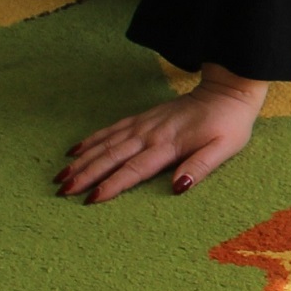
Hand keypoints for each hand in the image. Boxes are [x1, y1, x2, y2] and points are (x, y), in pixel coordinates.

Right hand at [57, 65, 267, 202]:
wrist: (227, 90)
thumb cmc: (229, 124)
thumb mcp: (225, 148)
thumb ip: (201, 166)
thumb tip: (178, 187)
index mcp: (169, 144)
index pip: (135, 169)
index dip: (113, 184)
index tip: (91, 199)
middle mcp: (151, 134)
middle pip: (113, 156)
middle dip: (86, 175)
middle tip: (62, 191)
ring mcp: (144, 124)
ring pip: (106, 143)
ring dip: (83, 160)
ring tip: (61, 175)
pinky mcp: (143, 118)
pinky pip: (112, 129)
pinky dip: (92, 140)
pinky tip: (75, 150)